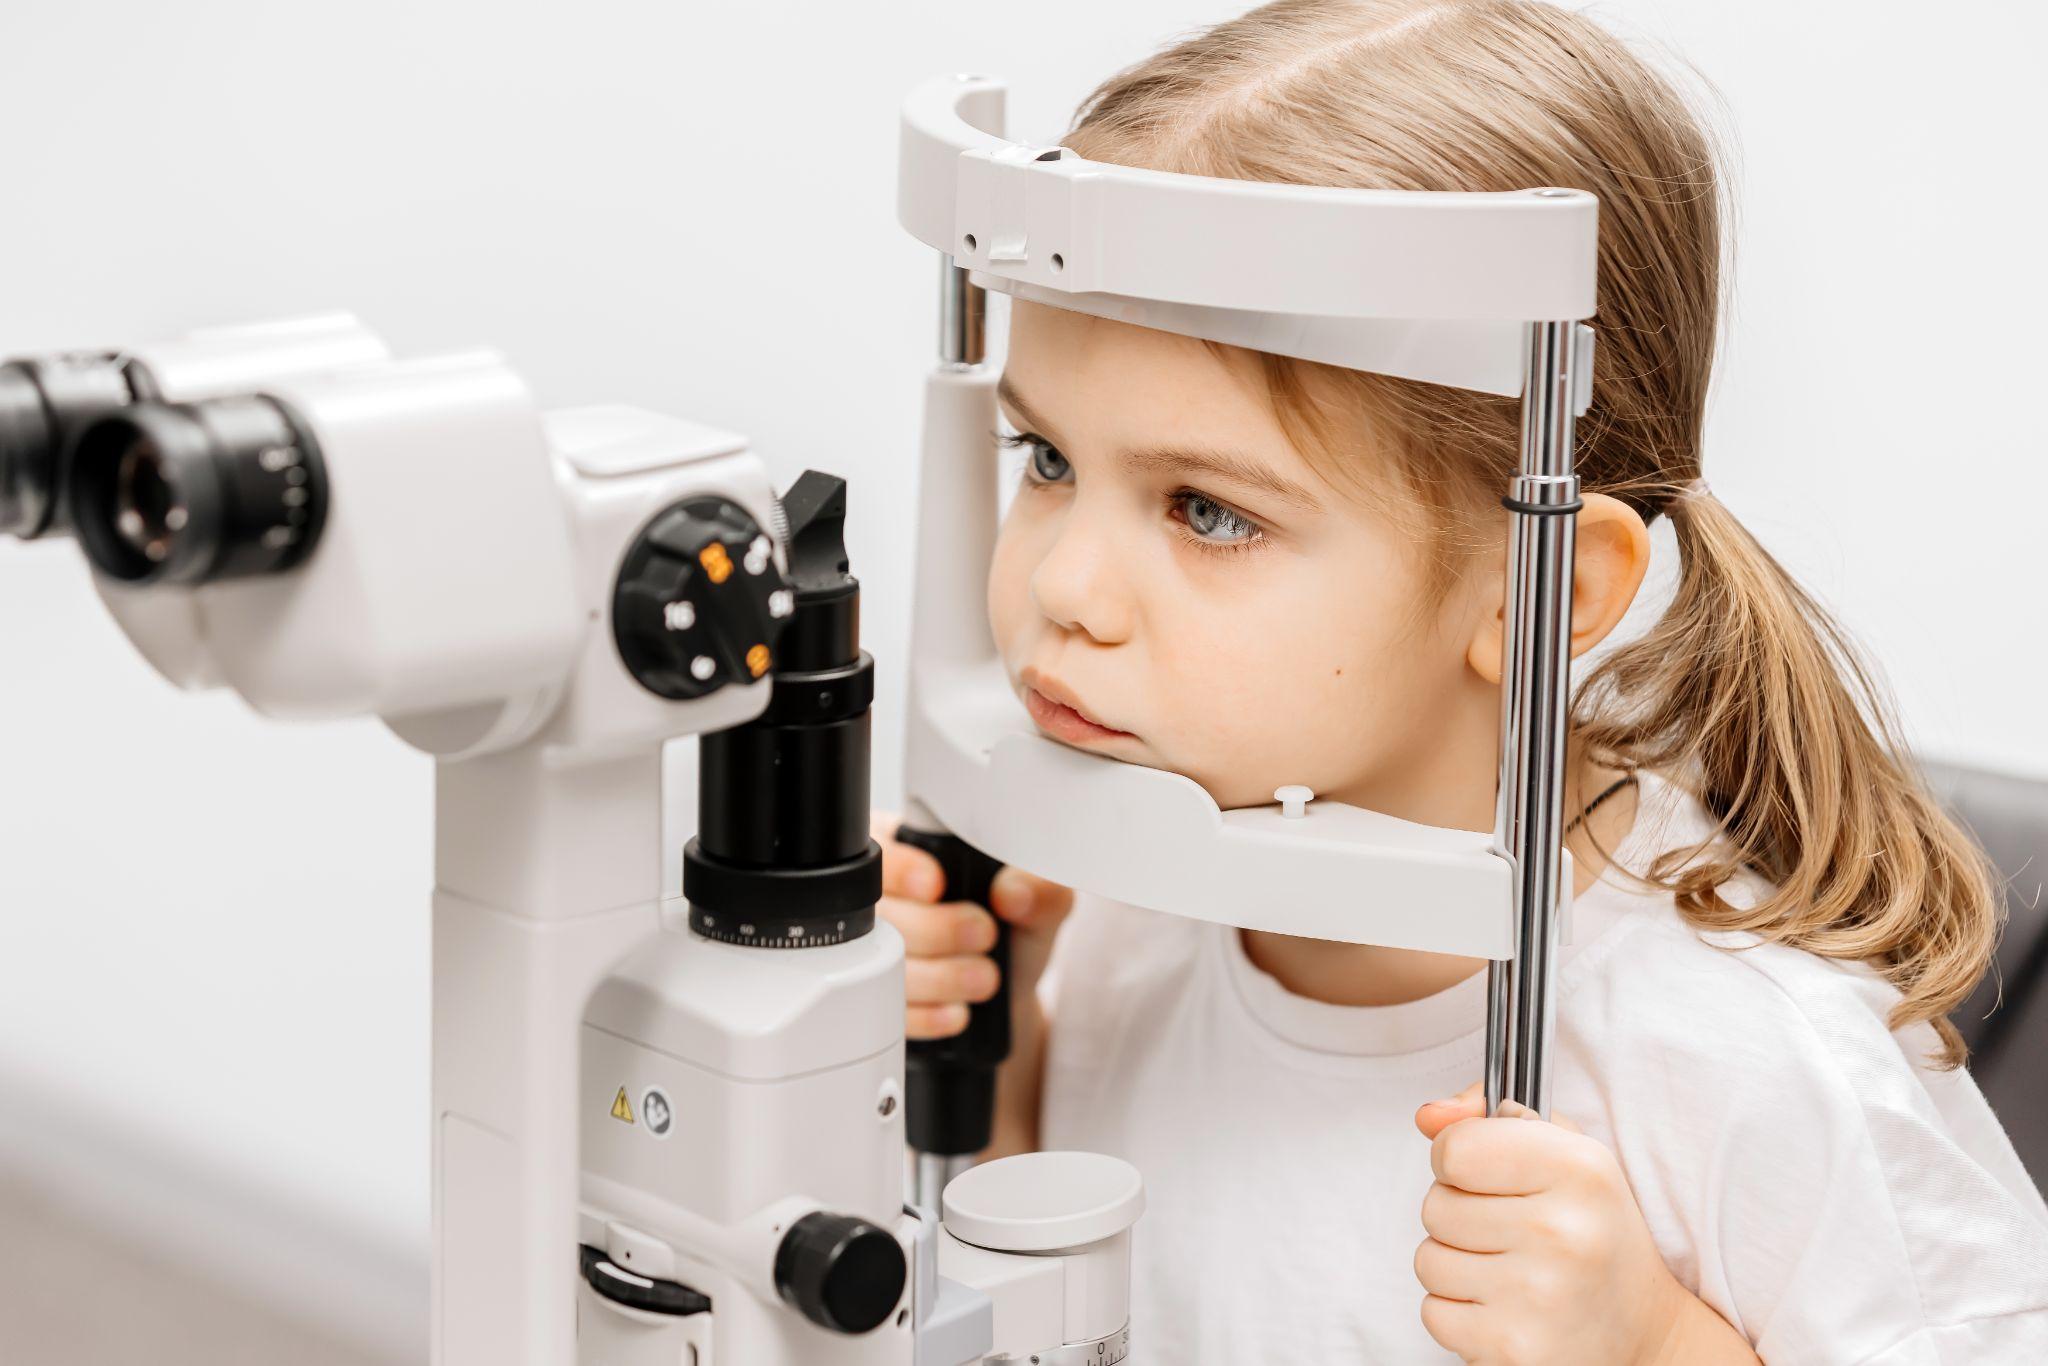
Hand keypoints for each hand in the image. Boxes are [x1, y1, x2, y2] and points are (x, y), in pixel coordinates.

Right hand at [873, 810, 1074, 1038]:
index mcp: (914, 858)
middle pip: (882, 915)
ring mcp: (874, 957)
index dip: (902, 870)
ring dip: (940, 976)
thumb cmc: (1014, 930)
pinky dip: (929, 1015)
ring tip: (985, 977)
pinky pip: (889, 1011)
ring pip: (883, 966)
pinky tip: (958, 1010)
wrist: (1009, 992)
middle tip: (984, 934)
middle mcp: (884, 904)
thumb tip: (1013, 892)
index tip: (935, 885)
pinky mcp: (878, 1004)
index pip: (884, 856)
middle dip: (936, 929)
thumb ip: (1039, 888)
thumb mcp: (1039, 904)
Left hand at [1411, 1083, 1748, 1365]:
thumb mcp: (1564, 1154)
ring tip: (1508, 1270)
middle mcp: (1562, 1232)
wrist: (1643, 1334)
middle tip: (1507, 1230)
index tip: (1481, 1173)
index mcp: (1579, 1170)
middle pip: (1434, 1205)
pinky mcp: (1513, 1350)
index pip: (1455, 1148)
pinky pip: (1433, 1313)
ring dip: (1455, 1265)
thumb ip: (1488, 1119)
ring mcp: (1538, 1297)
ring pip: (1427, 1261)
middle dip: (1458, 1215)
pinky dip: (1458, 1312)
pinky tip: (1506, 1307)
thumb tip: (1428, 1116)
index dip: (1455, 1158)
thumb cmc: (1592, 1233)